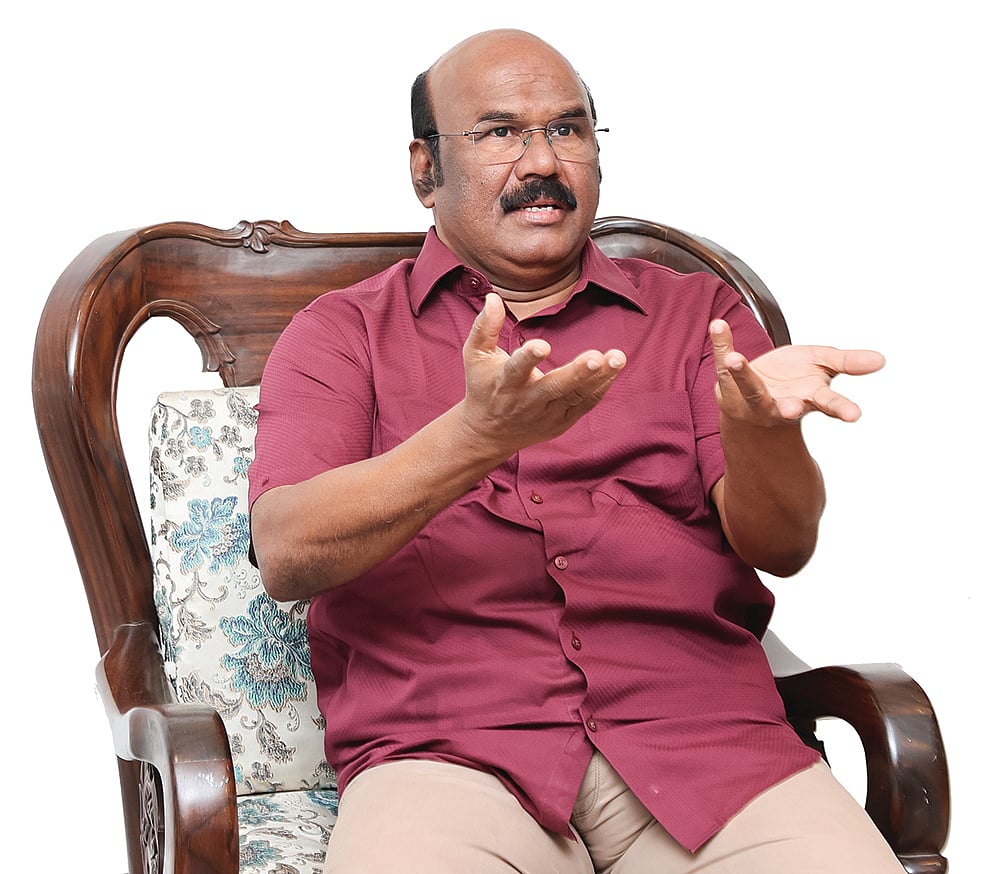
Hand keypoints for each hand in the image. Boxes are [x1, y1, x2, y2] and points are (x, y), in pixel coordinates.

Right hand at [461, 293, 625, 452]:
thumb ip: (485, 327)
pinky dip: (600, 387)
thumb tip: (494, 298)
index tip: (542, 345)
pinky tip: (614, 368)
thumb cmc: (483, 386)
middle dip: (576, 373)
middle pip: (553, 387)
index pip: (516, 370)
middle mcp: (527, 400)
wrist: (489, 432)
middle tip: (596, 358)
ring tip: (618, 357)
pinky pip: (584, 404)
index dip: (528, 358)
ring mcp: (546, 414)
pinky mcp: (561, 422)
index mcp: (504, 383)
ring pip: (576, 396)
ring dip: (599, 377)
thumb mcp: (476, 356)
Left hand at [711, 319, 884, 424]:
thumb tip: (882, 360)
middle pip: (788, 408)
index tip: (855, 415)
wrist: (753, 400)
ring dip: (742, 374)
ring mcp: (753, 396)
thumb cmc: (793, 381)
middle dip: (791, 409)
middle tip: (793, 410)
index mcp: (808, 399)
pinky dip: (721, 342)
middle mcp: (780, 403)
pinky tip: (717, 325)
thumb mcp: (823, 367)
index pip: (828, 405)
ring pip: (749, 388)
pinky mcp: (730, 382)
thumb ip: (849, 363)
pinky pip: (724, 361)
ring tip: (735, 359)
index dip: (841, 409)